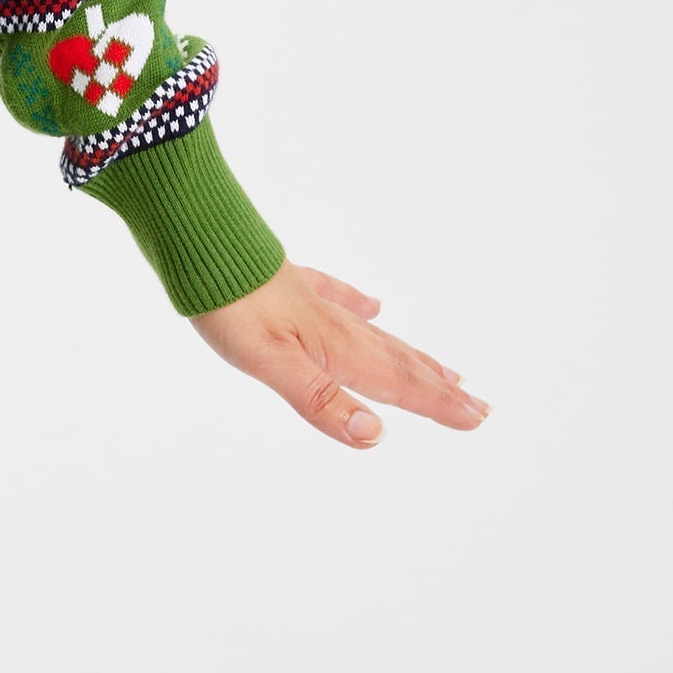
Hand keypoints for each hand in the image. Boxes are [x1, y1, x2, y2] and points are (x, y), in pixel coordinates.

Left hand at [191, 260, 488, 449]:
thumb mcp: (271, 362)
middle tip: (478, 405)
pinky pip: (336, 296)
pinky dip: (359, 304)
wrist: (194, 236)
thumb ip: (322, 400)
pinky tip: (372, 305)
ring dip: (411, 356)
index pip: (397, 383)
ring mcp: (311, 301)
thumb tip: (377, 436)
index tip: (479, 418)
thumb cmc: (228, 303)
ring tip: (443, 369)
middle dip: (437, 386)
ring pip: (375, 334)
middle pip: (397, 360)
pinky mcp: (287, 283)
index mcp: (333, 348)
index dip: (437, 404)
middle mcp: (332, 325)